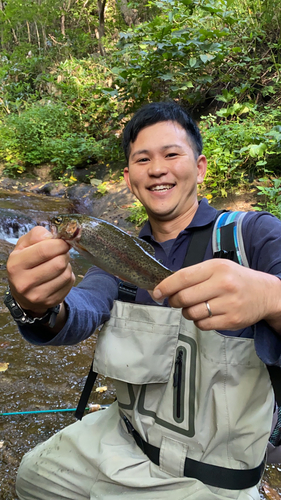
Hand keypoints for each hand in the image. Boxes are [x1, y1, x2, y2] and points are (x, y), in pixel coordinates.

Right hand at [6, 226, 74, 315]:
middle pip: (58, 263)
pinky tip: (60, 274)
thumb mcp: (23, 246)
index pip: (44, 250)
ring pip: (66, 274)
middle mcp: (25, 283)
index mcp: (16, 265)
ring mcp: (38, 295)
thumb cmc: (25, 264)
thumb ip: (36, 235)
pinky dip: (68, 275)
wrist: (23, 293)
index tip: (63, 241)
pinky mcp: (51, 301)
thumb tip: (51, 235)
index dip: (59, 243)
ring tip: (59, 263)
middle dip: (64, 254)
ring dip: (67, 265)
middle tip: (61, 252)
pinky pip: (69, 283)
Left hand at [152, 259, 280, 331]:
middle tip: (175, 301)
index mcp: (216, 267)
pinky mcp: (231, 320)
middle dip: (174, 301)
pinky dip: (199, 321)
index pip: (183, 277)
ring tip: (195, 307)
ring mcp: (228, 303)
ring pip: (192, 313)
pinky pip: (203, 325)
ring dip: (187, 312)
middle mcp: (223, 284)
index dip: (165, 286)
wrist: (265, 293)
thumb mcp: (217, 268)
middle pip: (184, 298)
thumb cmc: (236, 279)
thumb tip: (166, 287)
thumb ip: (194, 275)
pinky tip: (206, 314)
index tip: (156, 292)